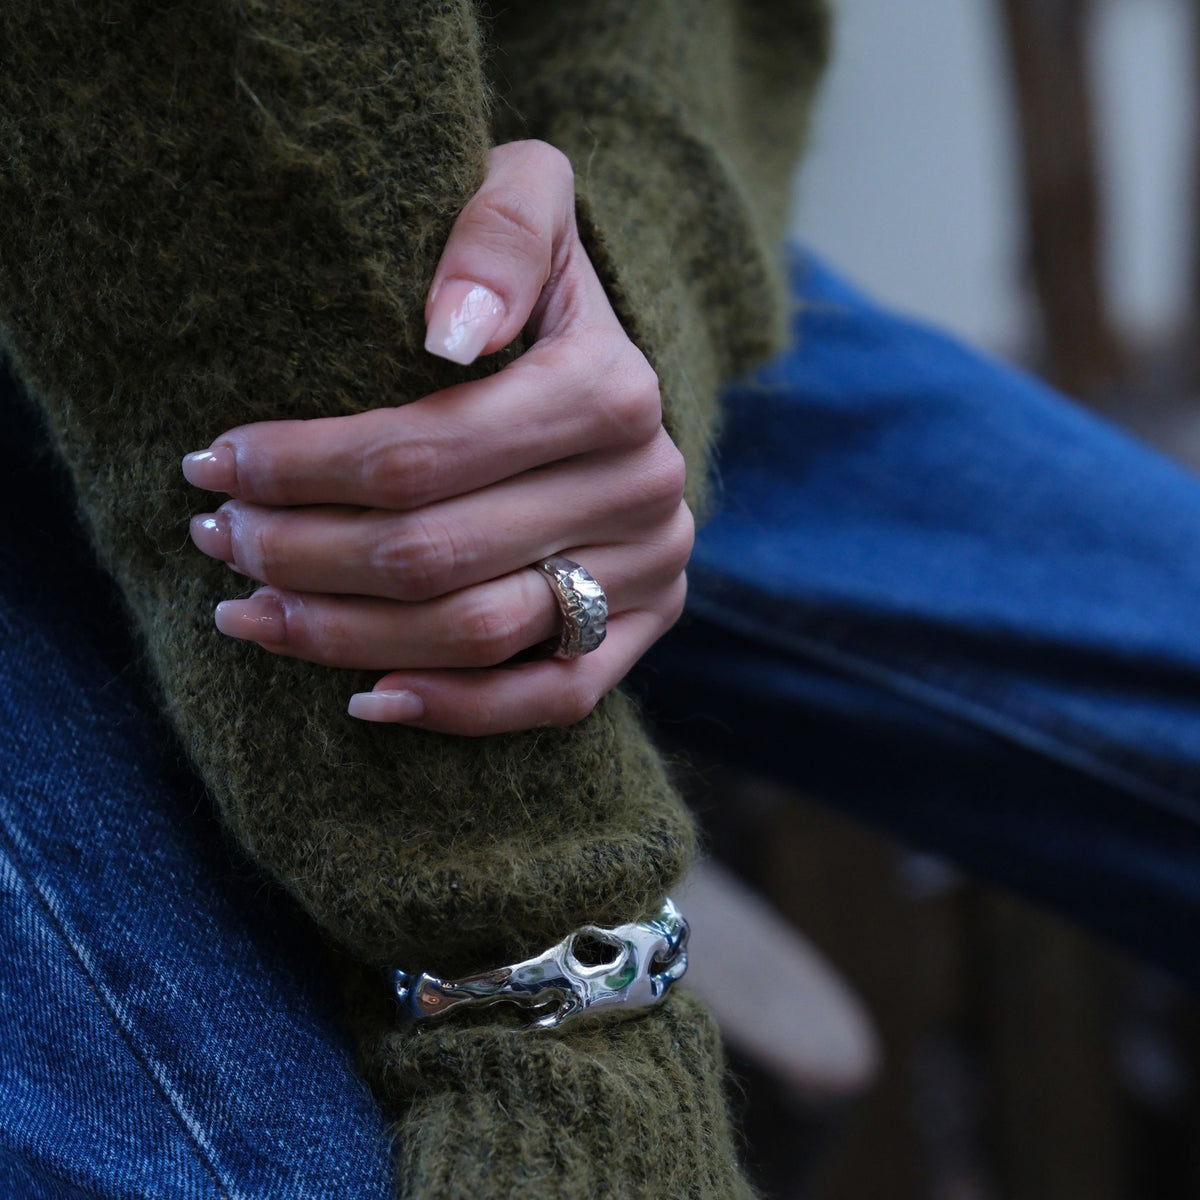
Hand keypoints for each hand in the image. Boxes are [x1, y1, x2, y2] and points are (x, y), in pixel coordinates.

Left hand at [182, 141, 692, 735]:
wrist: (605, 366)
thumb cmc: (532, 286)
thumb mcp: (525, 201)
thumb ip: (498, 229)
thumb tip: (448, 333)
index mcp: (611, 388)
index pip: (422, 452)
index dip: (300, 470)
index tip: (214, 466)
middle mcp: (644, 486)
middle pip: (435, 553)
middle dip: (300, 554)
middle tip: (218, 539)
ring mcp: (650, 568)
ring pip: (478, 634)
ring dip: (344, 635)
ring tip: (248, 611)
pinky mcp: (644, 628)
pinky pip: (551, 698)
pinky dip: (453, 710)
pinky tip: (364, 700)